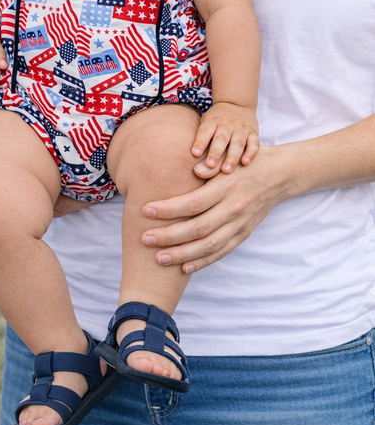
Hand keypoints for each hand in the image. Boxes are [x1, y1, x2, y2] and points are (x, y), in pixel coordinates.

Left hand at [141, 146, 289, 273]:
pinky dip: (203, 262)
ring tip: (158, 258)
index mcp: (226, 187)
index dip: (169, 209)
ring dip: (182, 255)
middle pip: (198, 228)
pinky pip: (222, 252)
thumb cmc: (246, 162)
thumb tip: (192, 170)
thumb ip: (211, 165)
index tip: (146, 210)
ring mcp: (240, 224)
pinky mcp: (244, 234)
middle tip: (145, 239)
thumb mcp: (230, 158)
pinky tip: (183, 267)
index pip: (194, 203)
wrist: (280, 175)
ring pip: (209, 246)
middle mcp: (234, 208)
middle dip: (169, 236)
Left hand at [192, 102, 258, 175]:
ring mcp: (241, 128)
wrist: (236, 103)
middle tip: (210, 165)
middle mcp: (227, 124)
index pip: (206, 130)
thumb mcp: (207, 125)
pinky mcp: (253, 133)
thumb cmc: (216, 122)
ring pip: (238, 142)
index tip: (195, 153)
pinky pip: (254, 143)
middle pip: (221, 138)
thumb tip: (196, 169)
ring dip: (232, 157)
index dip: (200, 141)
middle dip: (216, 152)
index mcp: (213, 121)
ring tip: (226, 170)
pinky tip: (245, 162)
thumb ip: (203, 143)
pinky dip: (250, 153)